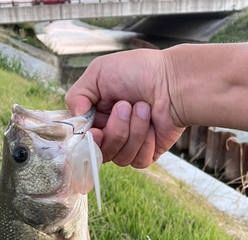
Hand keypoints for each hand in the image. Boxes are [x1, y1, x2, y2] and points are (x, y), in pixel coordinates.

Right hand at [65, 49, 184, 168]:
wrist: (174, 80)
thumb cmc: (139, 71)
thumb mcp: (99, 72)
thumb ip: (77, 94)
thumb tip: (74, 117)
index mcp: (96, 117)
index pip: (81, 141)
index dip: (87, 141)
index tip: (95, 130)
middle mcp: (110, 133)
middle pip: (100, 153)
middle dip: (115, 130)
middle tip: (125, 106)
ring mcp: (129, 145)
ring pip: (120, 158)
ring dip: (133, 131)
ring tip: (144, 108)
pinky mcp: (146, 153)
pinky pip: (137, 161)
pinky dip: (145, 142)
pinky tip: (153, 124)